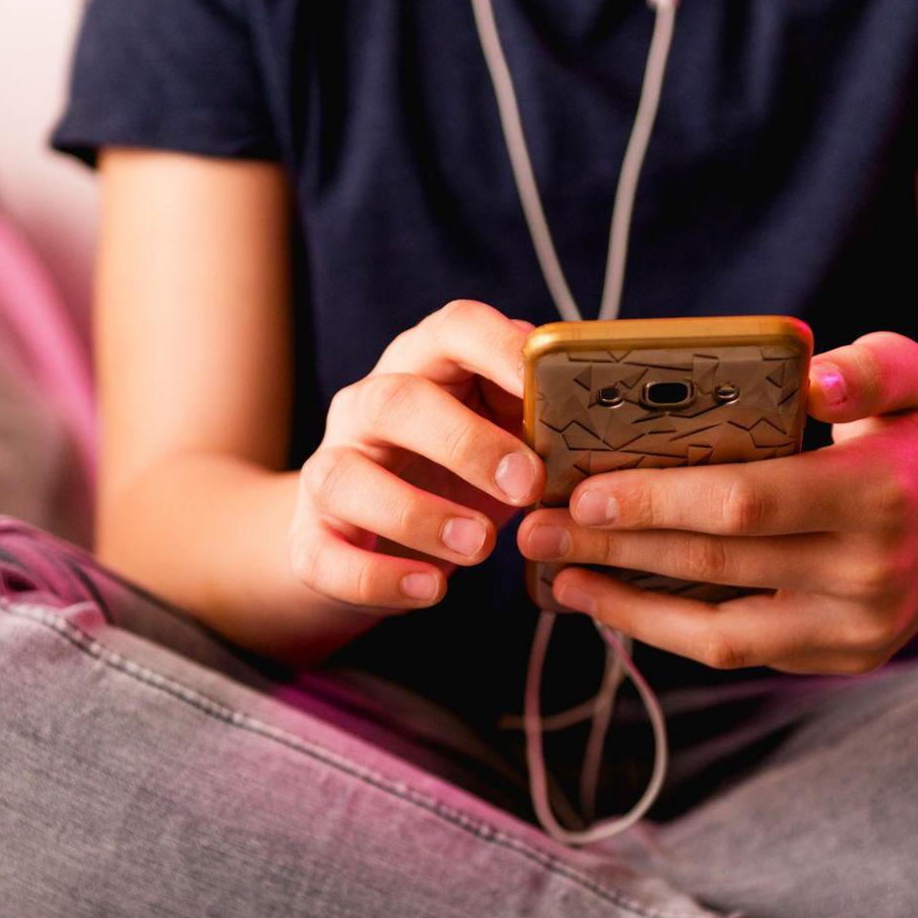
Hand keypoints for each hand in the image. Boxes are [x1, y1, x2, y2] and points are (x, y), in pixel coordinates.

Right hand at [290, 301, 545, 610]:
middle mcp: (366, 408)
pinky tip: (431, 589)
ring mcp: (330, 470)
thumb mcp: (506, 437)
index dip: (498, 347)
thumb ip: (542, 421)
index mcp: (426, 367)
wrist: (369, 536)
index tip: (542, 383)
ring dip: (416, 512)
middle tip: (524, 486)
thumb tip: (607, 420)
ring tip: (479, 546)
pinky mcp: (309, 537)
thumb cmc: (460, 475)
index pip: (454, 328)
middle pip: (396, 400)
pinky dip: (378, 576)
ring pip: (347, 476)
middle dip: (463, 442)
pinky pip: (326, 554)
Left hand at [516, 332, 917, 673]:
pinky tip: (617, 599)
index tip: (584, 490)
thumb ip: (866, 368)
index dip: (656, 502)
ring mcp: (860, 629)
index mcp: (879, 494)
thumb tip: (813, 373)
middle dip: (614, 549)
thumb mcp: (917, 372)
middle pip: (715, 567)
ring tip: (558, 577)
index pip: (744, 505)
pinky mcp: (847, 657)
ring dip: (626, 608)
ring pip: (719, 632)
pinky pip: (743, 649)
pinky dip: (672, 630)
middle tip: (534, 530)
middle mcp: (871, 574)